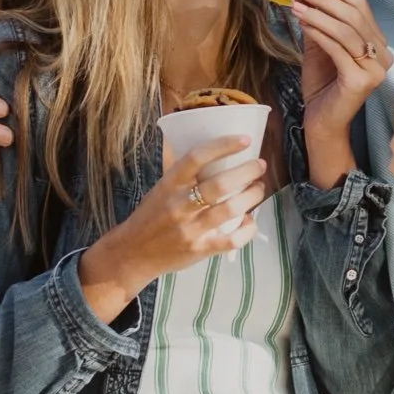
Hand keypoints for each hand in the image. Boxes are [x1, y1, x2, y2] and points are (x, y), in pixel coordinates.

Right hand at [79, 136, 268, 322]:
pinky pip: (231, 240)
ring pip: (230, 210)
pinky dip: (246, 230)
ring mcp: (190, 229)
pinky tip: (251, 221)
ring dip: (251, 196)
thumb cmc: (150, 216)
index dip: (223, 145)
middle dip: (247, 171)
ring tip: (259, 188)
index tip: (245, 140)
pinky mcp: (199, 250)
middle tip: (260, 165)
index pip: (197, 157)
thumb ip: (183, 175)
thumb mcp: (161, 189)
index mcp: (169, 184)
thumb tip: (215, 152)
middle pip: (220, 184)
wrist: (133, 253)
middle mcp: (180, 205)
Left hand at [292, 0, 393, 185]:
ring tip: (296, 3)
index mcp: (378, 42)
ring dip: (318, 12)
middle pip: (355, 14)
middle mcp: (384, 54)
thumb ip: (319, 21)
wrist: (321, 123)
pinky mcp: (362, 81)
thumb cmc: (322, 85)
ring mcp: (376, 69)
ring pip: (347, 29)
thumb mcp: (321, 46)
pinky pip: (338, 49)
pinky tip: (302, 23)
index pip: (361, 5)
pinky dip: (319, 32)